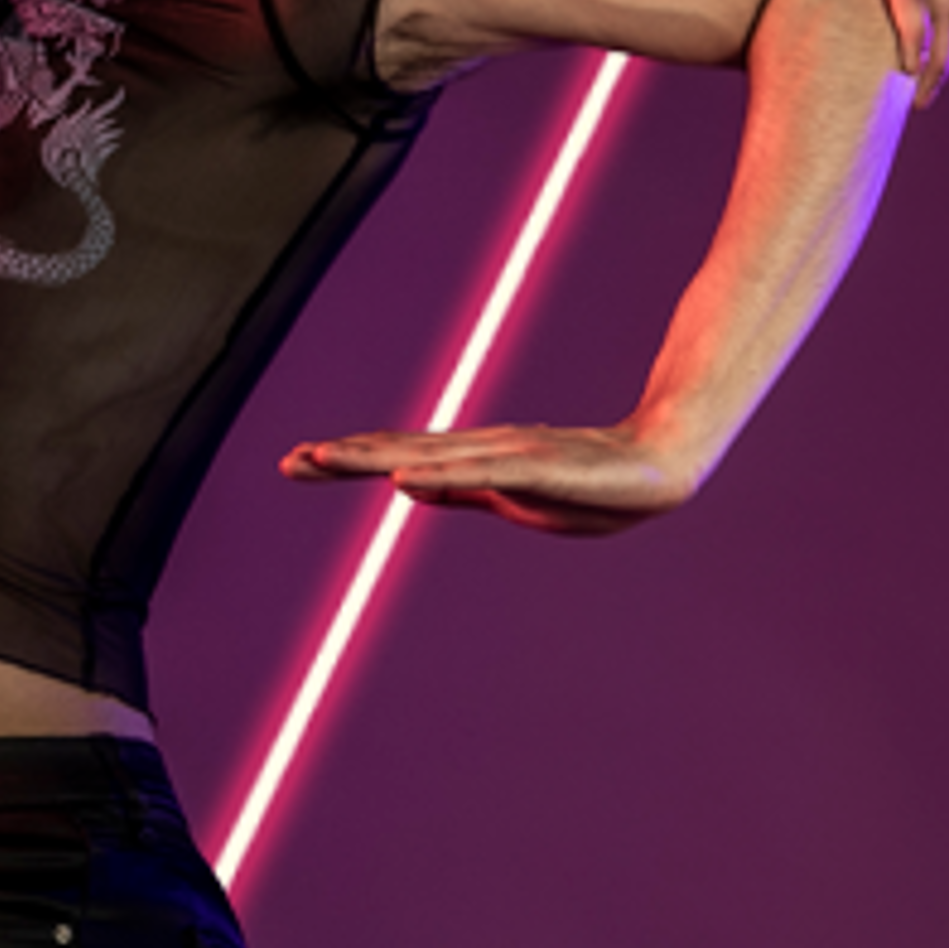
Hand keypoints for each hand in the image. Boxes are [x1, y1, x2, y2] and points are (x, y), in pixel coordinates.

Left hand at [280, 422, 698, 536]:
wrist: (660, 466)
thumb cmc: (589, 486)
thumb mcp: (510, 498)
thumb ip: (461, 490)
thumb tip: (409, 487)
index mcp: (471, 460)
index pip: (398, 456)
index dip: (347, 458)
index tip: (297, 460)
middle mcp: (478, 449)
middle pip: (398, 451)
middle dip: (342, 457)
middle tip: (288, 461)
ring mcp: (504, 455)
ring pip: (425, 456)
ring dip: (373, 459)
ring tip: (324, 459)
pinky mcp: (534, 469)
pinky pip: (477, 475)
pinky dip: (436, 476)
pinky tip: (401, 482)